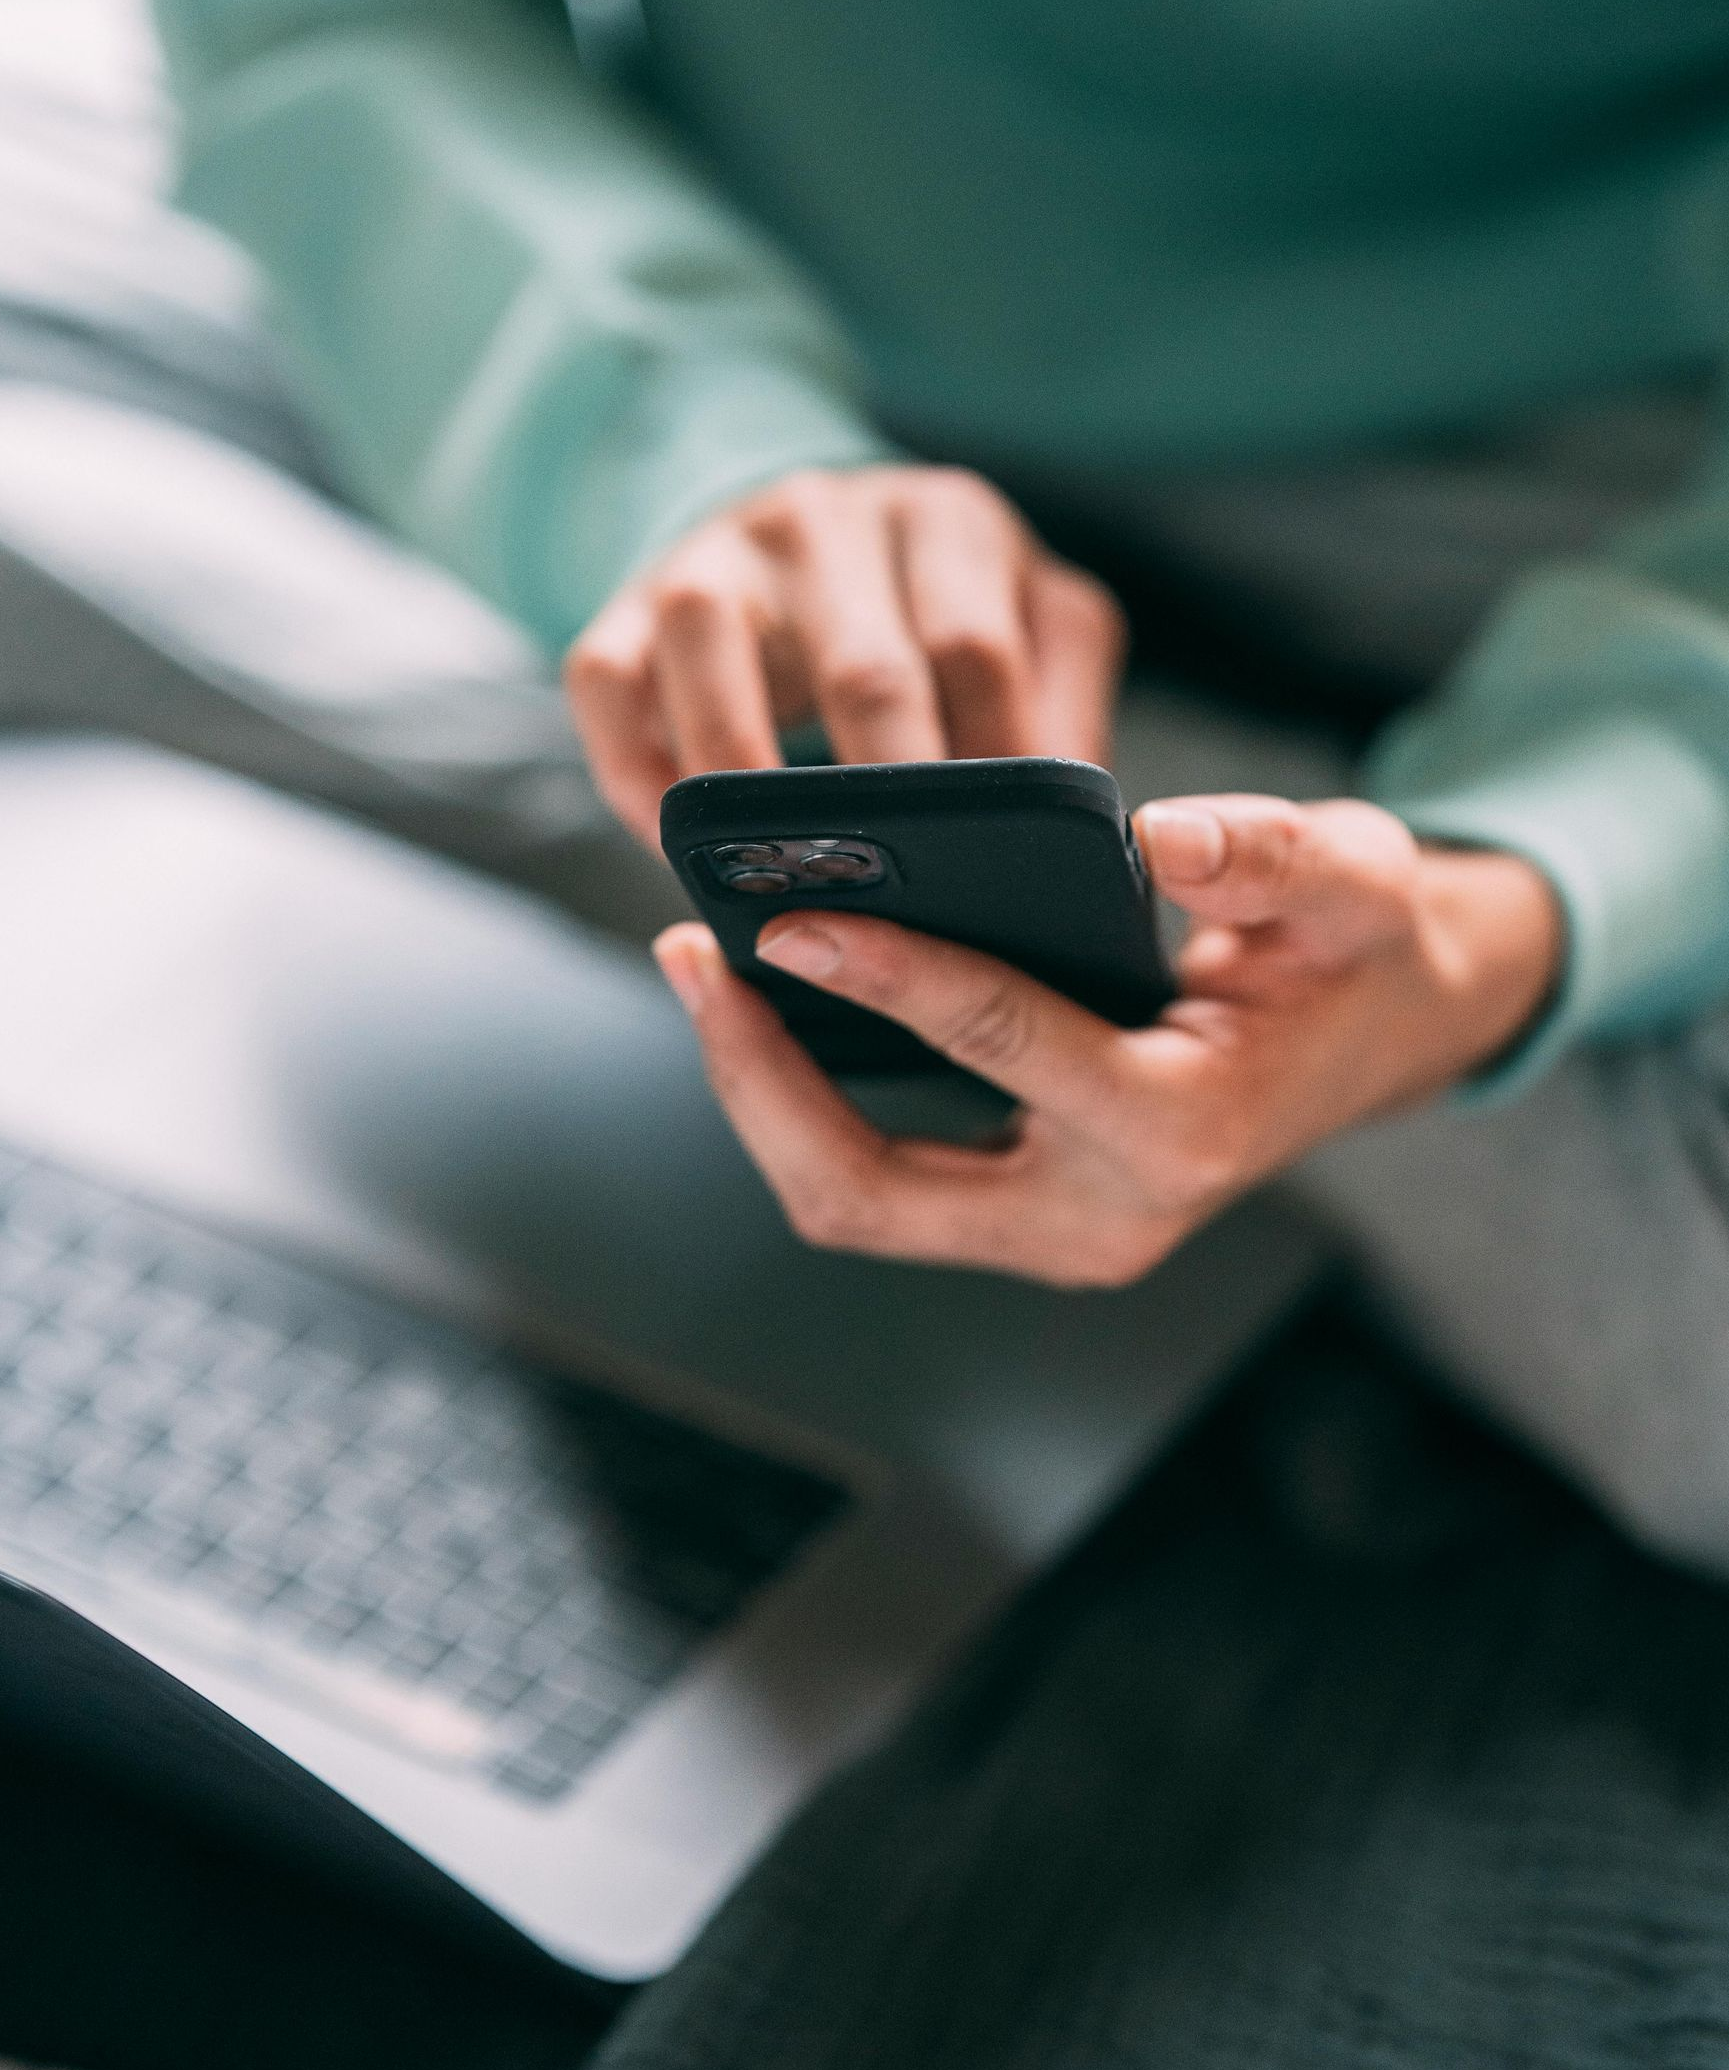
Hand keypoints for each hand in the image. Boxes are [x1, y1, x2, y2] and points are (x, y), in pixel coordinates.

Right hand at [565, 464, 1124, 848]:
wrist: (797, 538)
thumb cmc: (931, 616)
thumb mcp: (1027, 630)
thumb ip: (1063, 711)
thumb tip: (1088, 841)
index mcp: (949, 521)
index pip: (977, 652)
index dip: (989, 773)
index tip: (998, 875)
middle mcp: (827, 516)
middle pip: (863, 665)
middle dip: (883, 803)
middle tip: (903, 911)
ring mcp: (718, 550)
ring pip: (712, 648)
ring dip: (742, 784)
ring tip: (776, 884)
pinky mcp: (627, 596)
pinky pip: (607, 679)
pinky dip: (636, 772)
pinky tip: (675, 845)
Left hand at [652, 795, 1563, 1286]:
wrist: (1381, 1036)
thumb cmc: (1355, 950)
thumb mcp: (1356, 878)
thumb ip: (1275, 854)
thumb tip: (1164, 835)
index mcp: (1181, 1131)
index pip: (999, 1045)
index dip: (885, 975)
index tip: (788, 915)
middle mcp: (1101, 1218)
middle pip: (870, 1191)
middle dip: (759, 1080)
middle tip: (689, 953)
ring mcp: (1050, 1234)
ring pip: (850, 1202)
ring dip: (761, 1095)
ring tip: (702, 967)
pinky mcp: (1014, 1217)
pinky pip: (873, 1182)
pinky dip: (801, 1102)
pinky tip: (764, 1000)